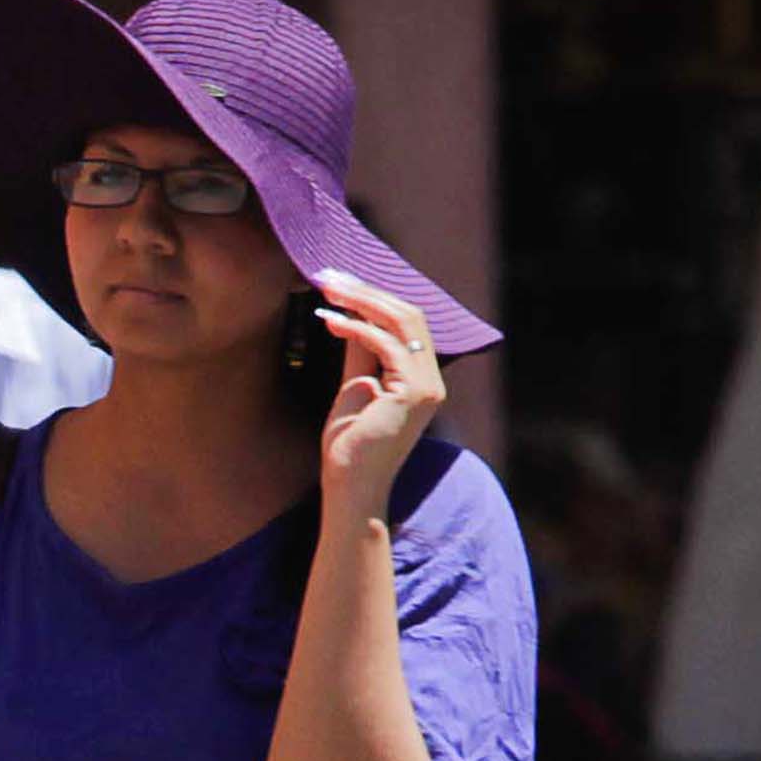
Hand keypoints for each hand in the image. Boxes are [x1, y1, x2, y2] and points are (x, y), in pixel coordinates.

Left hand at [309, 268, 443, 505]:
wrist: (350, 486)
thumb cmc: (348, 446)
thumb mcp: (353, 387)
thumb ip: (359, 352)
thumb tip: (348, 314)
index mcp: (422, 377)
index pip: (407, 322)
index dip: (374, 296)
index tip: (339, 280)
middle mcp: (432, 379)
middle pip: (409, 314)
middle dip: (368, 290)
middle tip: (330, 274)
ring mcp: (428, 386)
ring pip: (403, 322)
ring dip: (361, 300)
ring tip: (328, 288)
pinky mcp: (414, 394)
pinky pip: (387, 346)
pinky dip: (357, 327)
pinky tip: (331, 320)